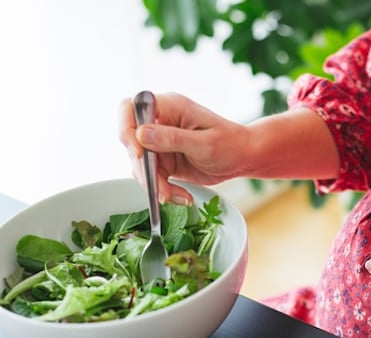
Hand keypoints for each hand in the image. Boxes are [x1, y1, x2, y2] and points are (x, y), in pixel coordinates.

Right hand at [118, 92, 250, 203]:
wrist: (243, 158)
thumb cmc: (230, 144)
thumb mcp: (204, 143)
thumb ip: (172, 138)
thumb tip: (140, 134)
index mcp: (169, 107)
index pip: (130, 108)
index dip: (127, 130)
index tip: (139, 154)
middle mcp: (160, 123)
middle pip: (132, 143)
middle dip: (144, 169)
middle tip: (160, 189)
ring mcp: (160, 142)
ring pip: (140, 164)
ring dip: (154, 184)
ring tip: (175, 196)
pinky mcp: (164, 161)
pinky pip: (152, 177)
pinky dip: (163, 189)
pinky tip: (181, 197)